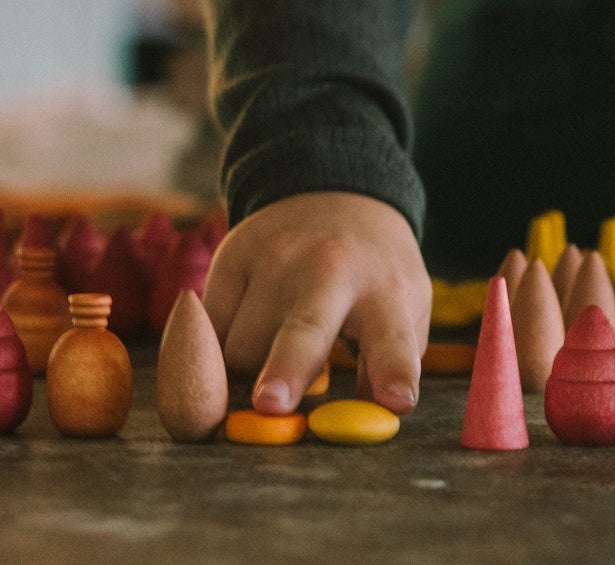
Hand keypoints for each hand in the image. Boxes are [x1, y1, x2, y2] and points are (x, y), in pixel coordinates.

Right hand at [203, 191, 431, 417]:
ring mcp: (276, 258)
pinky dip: (214, 350)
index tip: (398, 401)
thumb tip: (351, 428)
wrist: (336, 192)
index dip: (394, 371)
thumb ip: (385, 366)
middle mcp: (330, 269)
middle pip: (305, 328)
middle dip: (289, 367)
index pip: (393, 337)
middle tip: (272, 404)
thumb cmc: (373, 274)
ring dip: (247, 373)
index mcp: (385, 290)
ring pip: (240, 350)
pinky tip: (244, 332)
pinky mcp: (231, 255)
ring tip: (273, 355)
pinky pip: (206, 330)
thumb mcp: (402, 308)